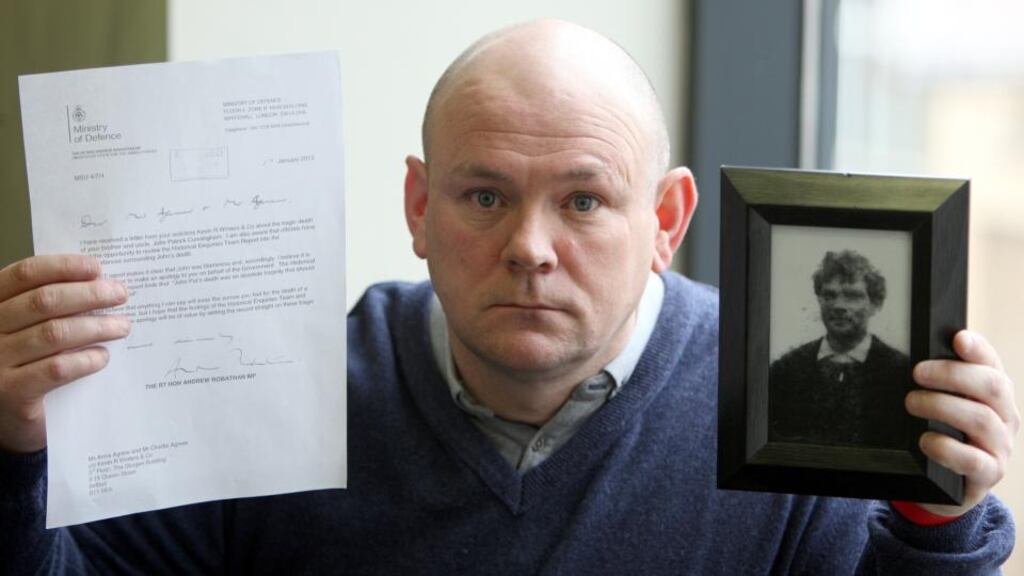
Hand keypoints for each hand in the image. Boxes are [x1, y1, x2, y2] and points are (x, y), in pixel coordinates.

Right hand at [0, 255, 129, 452]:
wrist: (3, 420)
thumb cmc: (21, 365)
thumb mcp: (25, 329)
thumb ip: (48, 308)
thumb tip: (100, 283)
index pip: (24, 274)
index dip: (62, 267)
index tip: (96, 267)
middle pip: (43, 301)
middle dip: (89, 294)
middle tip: (120, 294)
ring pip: (53, 333)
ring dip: (96, 326)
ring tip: (122, 326)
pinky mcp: (11, 393)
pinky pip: (55, 369)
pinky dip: (84, 359)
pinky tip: (102, 357)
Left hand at [906, 330, 1019, 515]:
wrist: (946, 485)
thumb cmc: (944, 435)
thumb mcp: (943, 406)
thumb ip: (937, 383)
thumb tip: (913, 358)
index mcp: (995, 394)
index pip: (993, 364)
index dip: (979, 349)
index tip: (958, 338)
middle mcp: (1005, 417)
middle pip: (992, 387)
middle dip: (952, 374)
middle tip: (917, 373)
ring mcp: (1000, 447)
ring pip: (981, 419)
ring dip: (942, 406)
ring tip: (911, 403)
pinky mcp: (989, 474)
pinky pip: (973, 460)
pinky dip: (946, 447)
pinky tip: (926, 441)